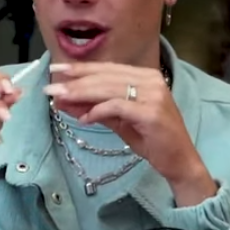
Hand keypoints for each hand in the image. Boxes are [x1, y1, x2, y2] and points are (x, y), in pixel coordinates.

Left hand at [44, 62, 216, 205]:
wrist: (179, 161)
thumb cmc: (151, 138)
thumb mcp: (118, 120)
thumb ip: (94, 108)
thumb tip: (64, 100)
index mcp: (144, 76)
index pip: (106, 68)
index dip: (80, 68)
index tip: (55, 70)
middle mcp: (150, 80)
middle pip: (104, 76)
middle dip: (74, 82)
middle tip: (50, 87)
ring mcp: (153, 95)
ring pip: (108, 88)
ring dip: (80, 94)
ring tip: (59, 99)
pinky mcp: (151, 113)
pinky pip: (117, 106)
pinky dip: (98, 111)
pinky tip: (84, 119)